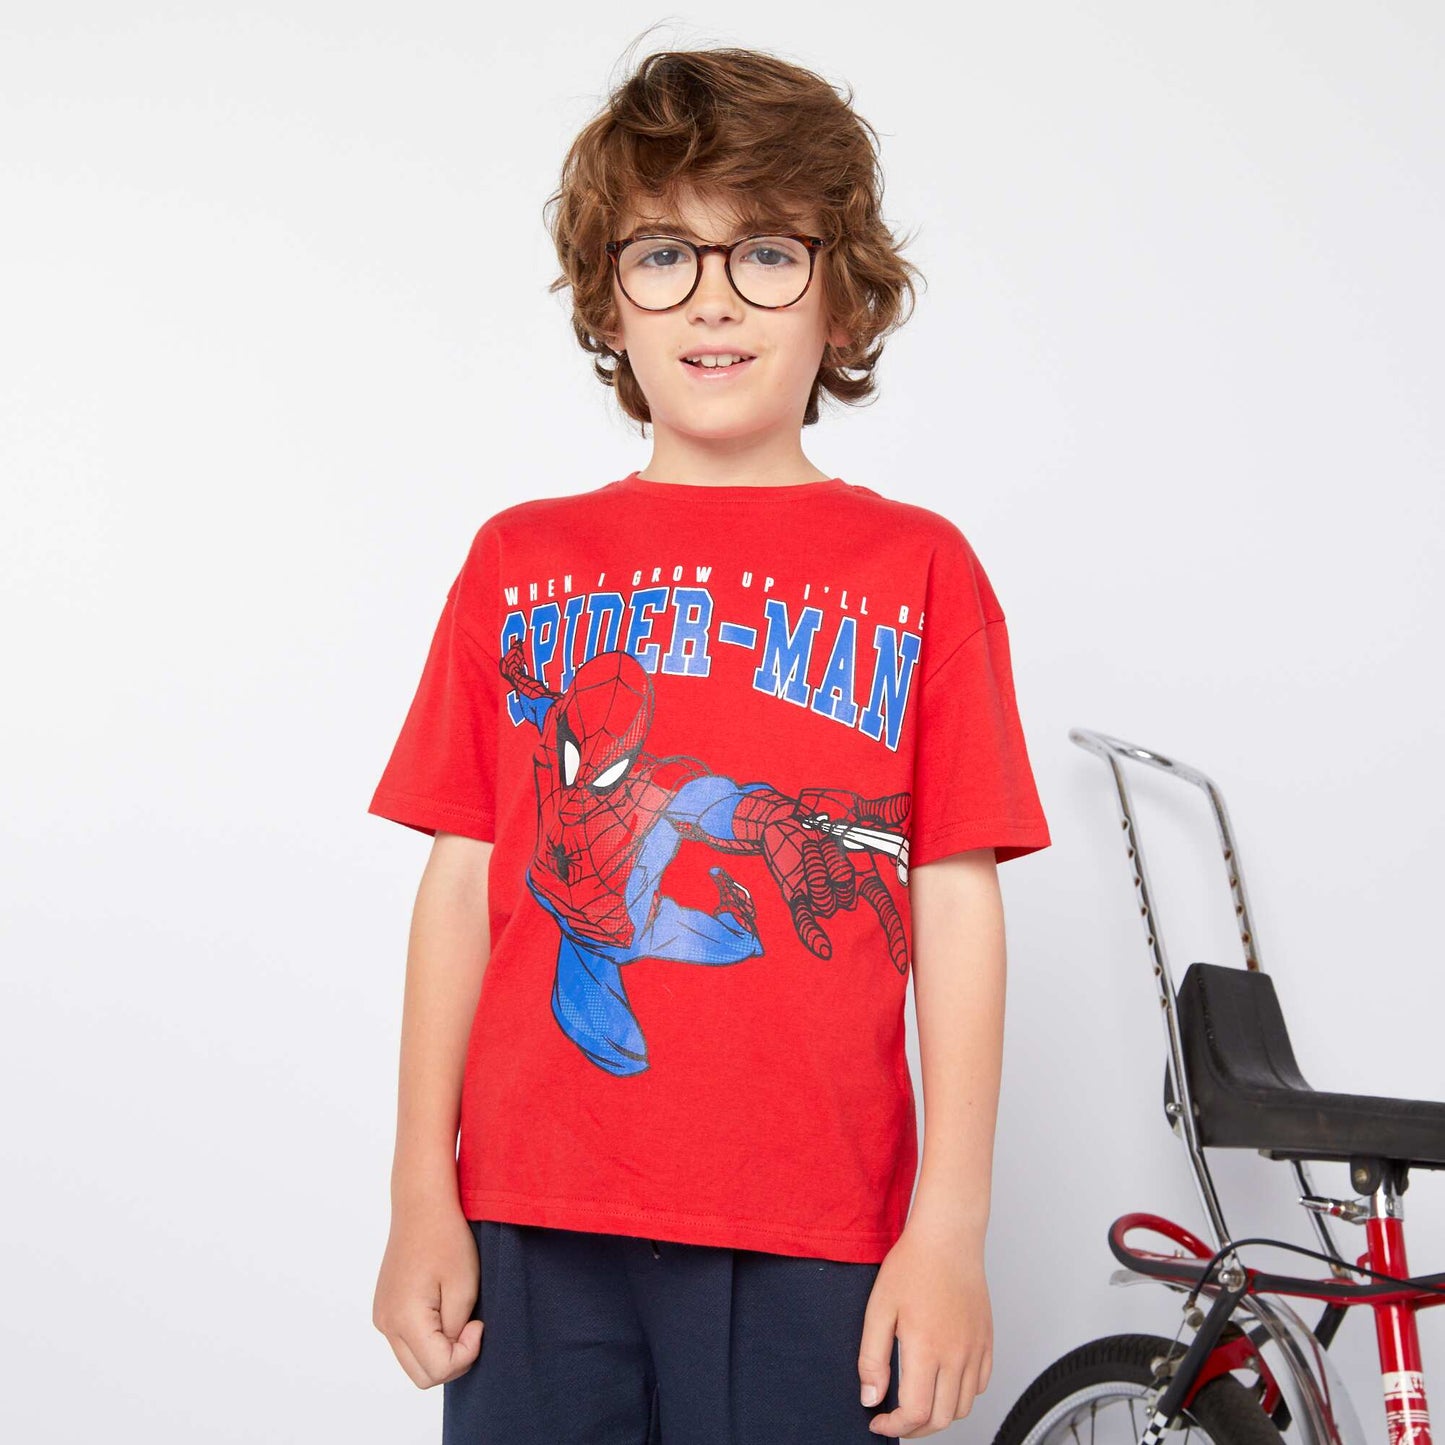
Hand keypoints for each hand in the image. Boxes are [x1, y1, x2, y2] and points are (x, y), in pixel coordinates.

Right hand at [372, 1198, 483, 1387]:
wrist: (422, 1204)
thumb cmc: (447, 1239)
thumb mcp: (464, 1287)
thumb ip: (456, 1331)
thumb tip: (450, 1353)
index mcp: (404, 1320)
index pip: (438, 1371)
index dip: (466, 1354)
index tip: (477, 1322)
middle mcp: (385, 1324)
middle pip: (422, 1375)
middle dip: (453, 1359)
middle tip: (470, 1323)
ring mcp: (381, 1317)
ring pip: (413, 1362)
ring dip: (440, 1349)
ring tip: (457, 1313)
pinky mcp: (384, 1309)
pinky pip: (407, 1342)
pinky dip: (428, 1338)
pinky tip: (442, 1308)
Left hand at [857, 1220, 992, 1436]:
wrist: (947, 1237)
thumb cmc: (912, 1265)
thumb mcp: (878, 1308)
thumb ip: (872, 1358)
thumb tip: (871, 1398)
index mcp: (927, 1349)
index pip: (915, 1413)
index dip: (893, 1427)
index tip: (878, 1420)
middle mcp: (957, 1355)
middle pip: (941, 1418)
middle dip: (914, 1428)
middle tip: (895, 1419)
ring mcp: (976, 1349)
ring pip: (964, 1407)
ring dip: (939, 1415)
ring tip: (918, 1403)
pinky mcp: (987, 1341)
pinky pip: (980, 1385)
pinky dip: (962, 1395)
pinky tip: (943, 1382)